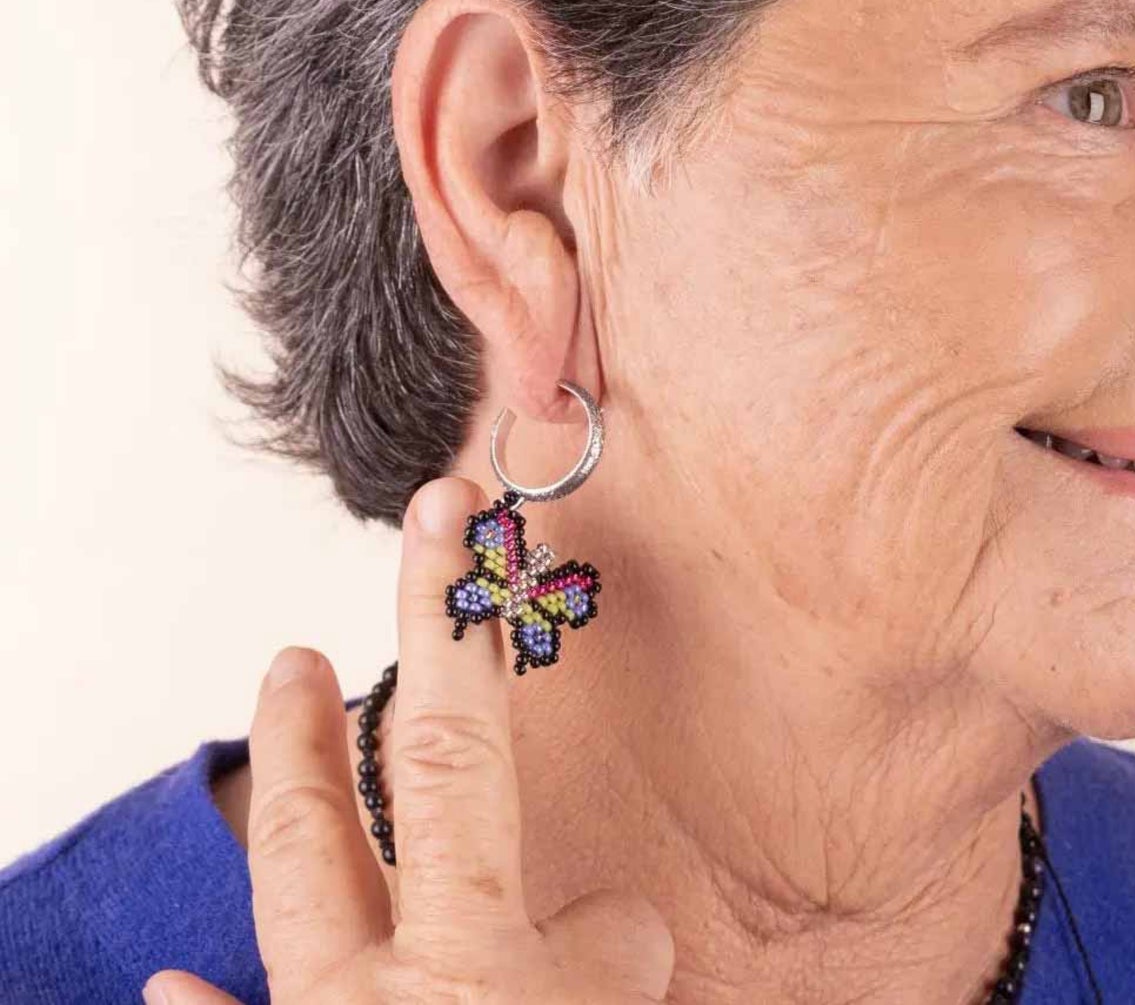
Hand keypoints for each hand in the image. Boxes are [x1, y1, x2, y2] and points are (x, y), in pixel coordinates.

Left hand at [144, 476, 673, 1004]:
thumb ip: (614, 963)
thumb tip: (615, 919)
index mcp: (479, 966)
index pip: (463, 752)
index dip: (459, 618)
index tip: (460, 522)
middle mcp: (380, 986)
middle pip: (352, 801)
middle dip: (364, 675)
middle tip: (365, 584)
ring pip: (290, 881)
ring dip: (289, 776)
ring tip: (290, 682)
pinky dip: (207, 1003)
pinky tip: (175, 979)